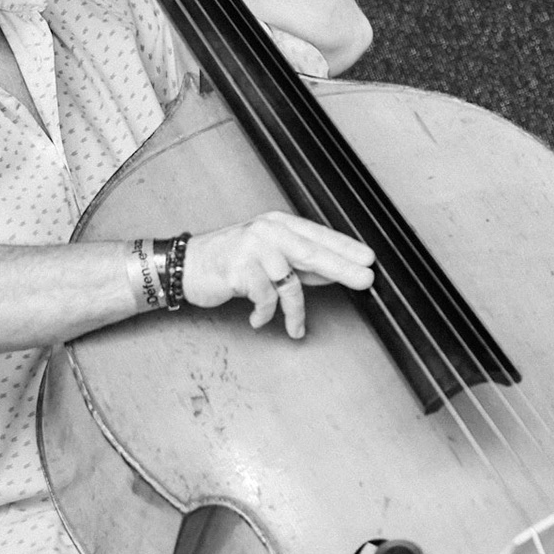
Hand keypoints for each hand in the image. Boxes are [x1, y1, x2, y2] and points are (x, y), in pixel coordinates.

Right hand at [180, 213, 374, 338]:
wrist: (186, 266)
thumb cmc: (230, 262)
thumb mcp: (269, 258)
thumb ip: (301, 265)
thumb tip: (336, 273)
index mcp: (279, 225)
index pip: (319, 236)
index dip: (345, 248)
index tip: (368, 259)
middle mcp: (268, 231)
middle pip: (313, 252)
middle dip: (342, 268)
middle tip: (366, 279)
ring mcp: (253, 247)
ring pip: (290, 282)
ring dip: (295, 312)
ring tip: (295, 328)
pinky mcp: (239, 268)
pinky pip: (265, 297)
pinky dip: (264, 314)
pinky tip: (258, 319)